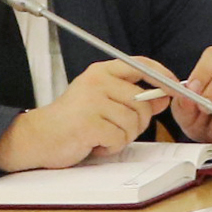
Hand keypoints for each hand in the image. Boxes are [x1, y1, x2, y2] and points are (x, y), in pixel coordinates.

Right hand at [0, 61, 166, 172]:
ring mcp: (92, 102)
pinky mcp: (88, 124)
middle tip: (115, 129)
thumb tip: (165, 96)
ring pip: (133, 123)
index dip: (163, 77)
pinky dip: (110, 147)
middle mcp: (97, 81)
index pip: (142, 65)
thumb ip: (132, 97)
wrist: (36, 137)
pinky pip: (119, 139)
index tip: (175, 89)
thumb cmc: (72, 120)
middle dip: (137, 123)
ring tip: (100, 135)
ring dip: (122, 137)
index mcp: (101, 71)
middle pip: (143, 103)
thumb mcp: (102, 100)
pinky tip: (93, 143)